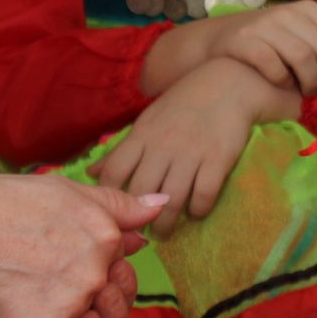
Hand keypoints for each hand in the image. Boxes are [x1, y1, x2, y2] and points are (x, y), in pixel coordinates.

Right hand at [0, 176, 161, 317]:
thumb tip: (160, 206)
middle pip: (113, 314)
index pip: (123, 275)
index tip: (68, 271)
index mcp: (104, 237)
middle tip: (56, 298)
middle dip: (98, 312)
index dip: (104, 280)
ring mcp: (72, 307)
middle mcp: (96, 273)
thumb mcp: (59, 190)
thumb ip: (113, 204)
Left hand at [91, 58, 295, 233]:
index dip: (108, 196)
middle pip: (140, 191)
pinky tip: (195, 213)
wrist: (226, 84)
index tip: (112, 211)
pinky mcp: (217, 160)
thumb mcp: (145, 123)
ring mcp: (190, 154)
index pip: (114, 171)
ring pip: (171, 200)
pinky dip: (198, 210)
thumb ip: (120, 151)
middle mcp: (162, 146)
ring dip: (166, 223)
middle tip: (139, 232)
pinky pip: (204, 195)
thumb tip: (90, 173)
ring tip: (163, 233)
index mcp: (141, 136)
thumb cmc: (181, 105)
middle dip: (137, 217)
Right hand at [202, 0, 316, 97]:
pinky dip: (282, 81)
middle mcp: (288, 13)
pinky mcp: (244, 41)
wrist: (218, 40)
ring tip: (308, 93)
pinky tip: (282, 85)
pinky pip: (275, 67)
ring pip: (304, 60)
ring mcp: (265, 25)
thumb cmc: (270, 42)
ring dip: (310, 84)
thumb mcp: (302, 33)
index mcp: (308, 9)